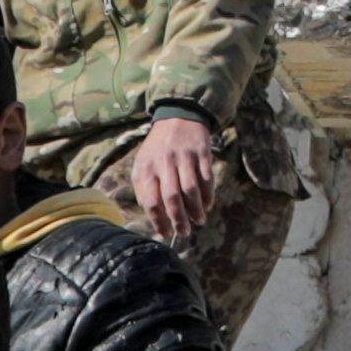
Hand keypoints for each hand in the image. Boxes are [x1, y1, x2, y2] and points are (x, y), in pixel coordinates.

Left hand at [126, 112, 219, 240]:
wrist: (178, 117)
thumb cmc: (158, 147)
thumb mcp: (143, 163)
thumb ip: (143, 187)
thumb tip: (151, 215)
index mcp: (147, 167)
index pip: (151, 201)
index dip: (158, 220)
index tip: (165, 233)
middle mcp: (164, 162)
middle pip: (172, 198)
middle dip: (179, 220)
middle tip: (184, 232)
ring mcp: (184, 157)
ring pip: (191, 190)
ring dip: (196, 210)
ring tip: (199, 221)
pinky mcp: (201, 152)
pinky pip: (206, 178)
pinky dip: (208, 195)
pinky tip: (207, 205)